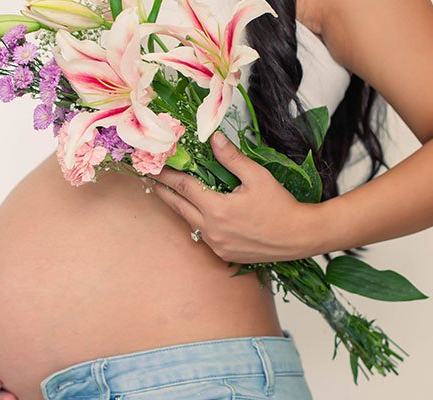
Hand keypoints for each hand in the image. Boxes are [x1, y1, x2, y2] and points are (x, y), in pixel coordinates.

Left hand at [144, 131, 321, 262]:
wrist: (300, 237)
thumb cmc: (281, 206)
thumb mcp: (258, 177)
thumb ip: (232, 158)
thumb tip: (213, 138)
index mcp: (217, 210)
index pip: (184, 188)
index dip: (167, 176)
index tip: (153, 167)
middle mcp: (212, 230)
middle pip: (179, 207)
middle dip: (163, 192)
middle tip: (150, 180)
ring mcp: (217, 245)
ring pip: (189, 222)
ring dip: (179, 207)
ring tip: (168, 194)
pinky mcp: (224, 253)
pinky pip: (203, 235)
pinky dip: (195, 221)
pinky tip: (195, 212)